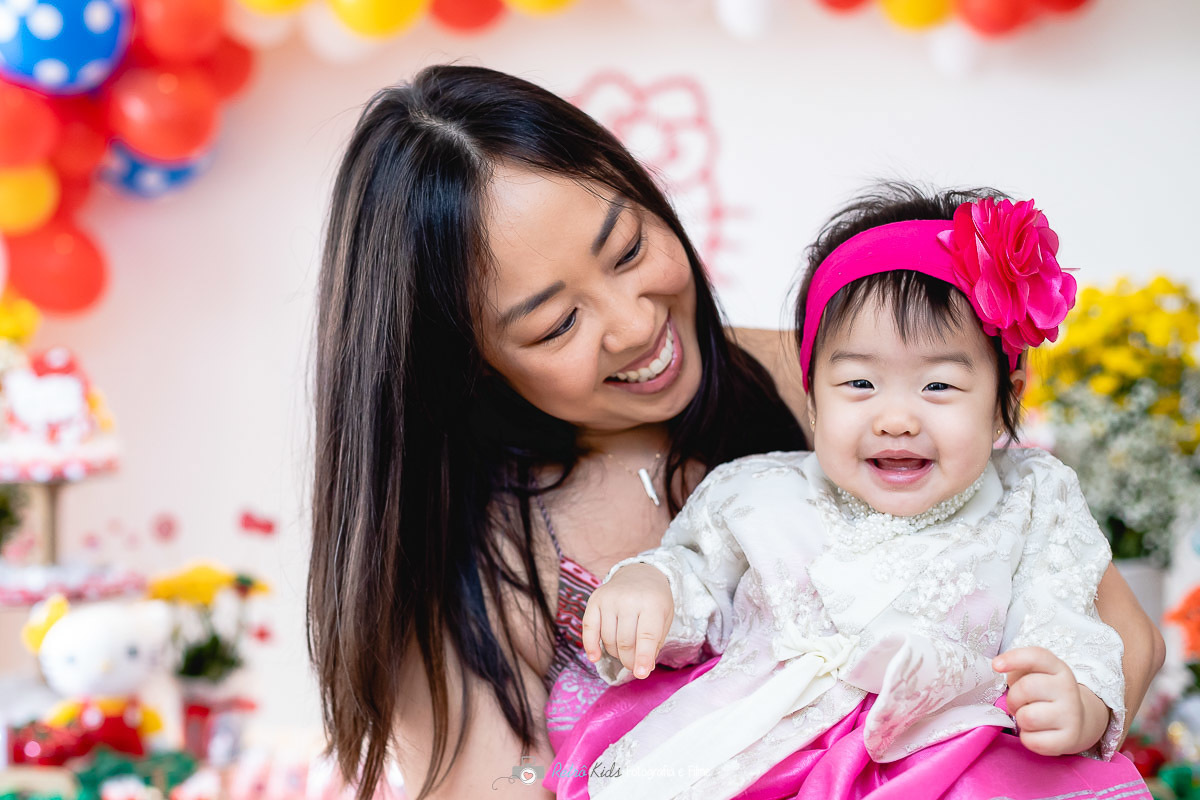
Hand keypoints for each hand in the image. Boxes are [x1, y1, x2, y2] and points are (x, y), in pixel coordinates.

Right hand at [581, 563, 673, 678]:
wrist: (640, 573)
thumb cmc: (655, 600)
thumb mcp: (665, 618)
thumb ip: (655, 642)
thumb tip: (641, 668)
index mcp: (652, 603)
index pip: (646, 635)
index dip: (643, 657)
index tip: (641, 674)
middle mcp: (629, 599)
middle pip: (625, 641)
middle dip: (629, 660)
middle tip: (633, 666)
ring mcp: (609, 598)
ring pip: (608, 638)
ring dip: (615, 653)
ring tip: (624, 653)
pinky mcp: (594, 599)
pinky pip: (588, 627)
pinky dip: (590, 645)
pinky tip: (595, 657)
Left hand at [994, 646, 1109, 755]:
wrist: (1078, 720)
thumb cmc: (1045, 694)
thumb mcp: (1035, 674)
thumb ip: (1018, 667)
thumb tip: (998, 666)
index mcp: (1058, 669)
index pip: (1037, 656)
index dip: (1014, 658)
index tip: (996, 665)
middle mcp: (1068, 689)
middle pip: (1026, 688)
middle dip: (1013, 698)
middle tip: (1017, 704)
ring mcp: (1072, 715)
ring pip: (1028, 717)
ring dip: (1020, 719)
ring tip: (1029, 717)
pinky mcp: (1070, 739)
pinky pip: (1033, 741)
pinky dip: (1028, 738)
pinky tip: (1037, 732)